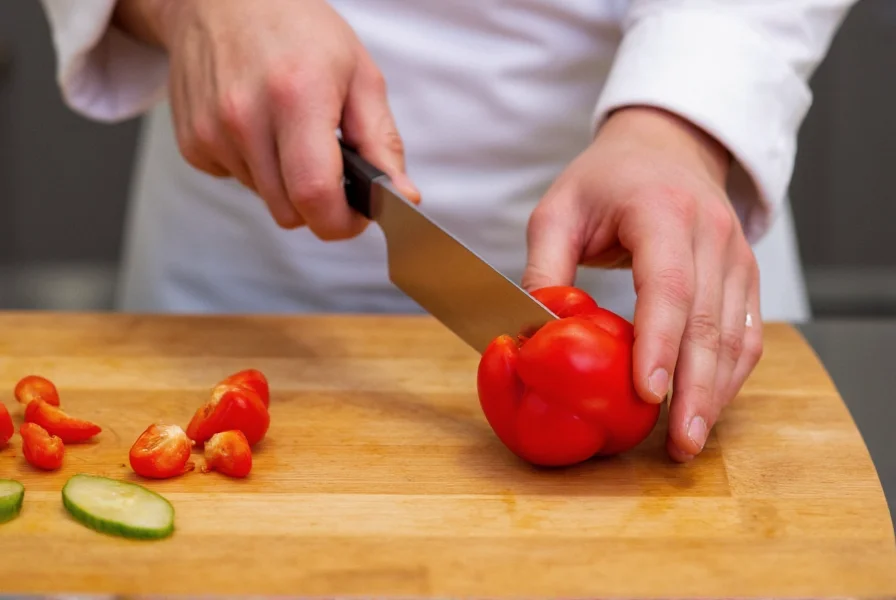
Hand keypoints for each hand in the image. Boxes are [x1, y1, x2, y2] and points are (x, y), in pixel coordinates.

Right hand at [114, 0, 419, 237]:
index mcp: (296, 96)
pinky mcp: (191, 142)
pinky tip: (259, 128)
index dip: (342, 222)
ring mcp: (211, 131)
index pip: (316, 195)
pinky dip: (255, 168)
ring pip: (265, 200)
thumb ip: (382, 143)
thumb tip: (403, 196)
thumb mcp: (359, 75)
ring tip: (290, 133)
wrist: (223, 0)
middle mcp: (245, 116)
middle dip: (317, 205)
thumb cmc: (299, 30)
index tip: (356, 217)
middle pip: (290, 212)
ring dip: (285, 183)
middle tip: (330, 170)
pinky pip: (236, 182)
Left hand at [522, 106, 762, 462]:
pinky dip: (728, 376)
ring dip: (716, 393)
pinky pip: (746, 334)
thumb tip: (531, 332)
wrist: (665, 147)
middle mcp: (711, 234)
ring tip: (689, 440)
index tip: (648, 393)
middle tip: (678, 443)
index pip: (669, 284)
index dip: (660, 342)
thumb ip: (543, 267)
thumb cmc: (606, 179)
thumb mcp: (558, 209)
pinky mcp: (745, 276)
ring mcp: (737, 256)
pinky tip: (707, 407)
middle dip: (695, 389)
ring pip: (736, 336)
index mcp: (662, 212)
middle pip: (709, 321)